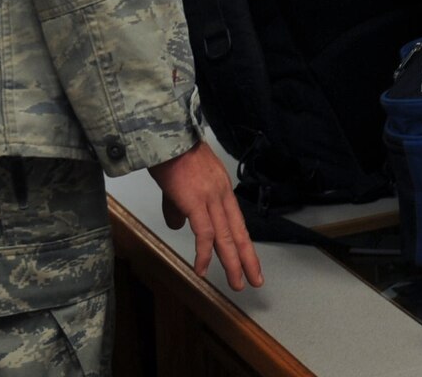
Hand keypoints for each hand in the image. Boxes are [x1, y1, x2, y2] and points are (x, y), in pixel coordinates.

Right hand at [148, 143, 262, 290]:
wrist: (165, 138)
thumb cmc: (171, 158)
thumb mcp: (180, 186)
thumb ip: (180, 208)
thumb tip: (179, 226)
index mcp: (221, 191)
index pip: (238, 224)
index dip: (245, 245)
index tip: (251, 262)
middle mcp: (222, 196)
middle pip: (238, 233)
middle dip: (247, 260)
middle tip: (255, 281)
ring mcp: (211, 199)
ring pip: (226, 237)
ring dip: (232, 263)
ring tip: (236, 283)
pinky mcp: (196, 202)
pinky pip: (204, 233)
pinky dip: (204, 254)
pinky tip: (202, 269)